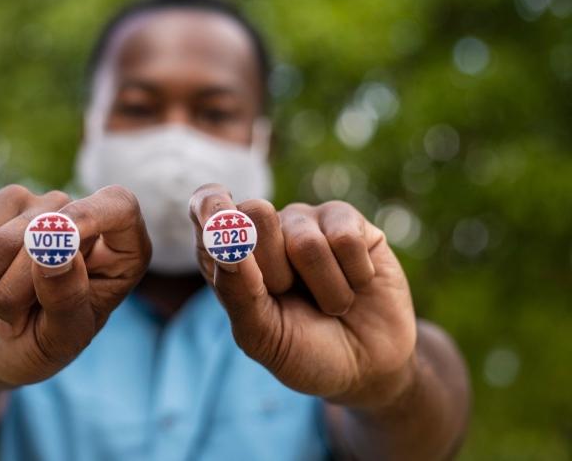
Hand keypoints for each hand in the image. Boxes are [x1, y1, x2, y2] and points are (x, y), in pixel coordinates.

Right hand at [0, 184, 150, 390]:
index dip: (88, 218)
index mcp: (119, 250)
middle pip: (48, 232)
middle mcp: (81, 218)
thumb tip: (56, 249)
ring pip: (3, 237)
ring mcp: (37, 208)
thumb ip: (67, 298)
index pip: (119, 206)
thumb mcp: (62, 340)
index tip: (62, 247)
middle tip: (9, 326)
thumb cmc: (37, 346)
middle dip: (16, 290)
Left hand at [189, 184, 416, 406]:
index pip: (204, 205)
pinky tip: (356, 285)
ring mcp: (304, 220)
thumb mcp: (260, 336)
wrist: (367, 365)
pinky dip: (355, 278)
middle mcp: (262, 227)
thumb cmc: (303, 350)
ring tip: (329, 303)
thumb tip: (227, 247)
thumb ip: (235, 292)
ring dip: (324, 290)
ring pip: (306, 242)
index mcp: (227, 251)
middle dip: (276, 272)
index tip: (224, 231)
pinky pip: (346, 241)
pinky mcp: (346, 220)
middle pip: (256, 213)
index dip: (211, 209)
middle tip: (290, 297)